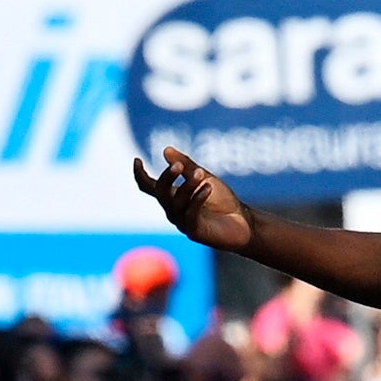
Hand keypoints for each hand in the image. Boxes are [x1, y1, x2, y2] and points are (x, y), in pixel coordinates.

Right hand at [134, 147, 254, 252]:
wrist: (244, 223)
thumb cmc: (223, 201)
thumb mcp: (205, 177)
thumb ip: (186, 165)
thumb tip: (166, 149)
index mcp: (172, 196)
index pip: (149, 187)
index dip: (140, 175)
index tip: (137, 160)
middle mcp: (173, 210)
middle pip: (160, 192)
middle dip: (168, 177)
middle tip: (180, 166)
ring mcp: (182, 222)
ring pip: (176, 202)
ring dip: (188, 186)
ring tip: (201, 174)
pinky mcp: (194, 231)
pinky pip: (190, 214)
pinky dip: (197, 199)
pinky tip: (208, 188)